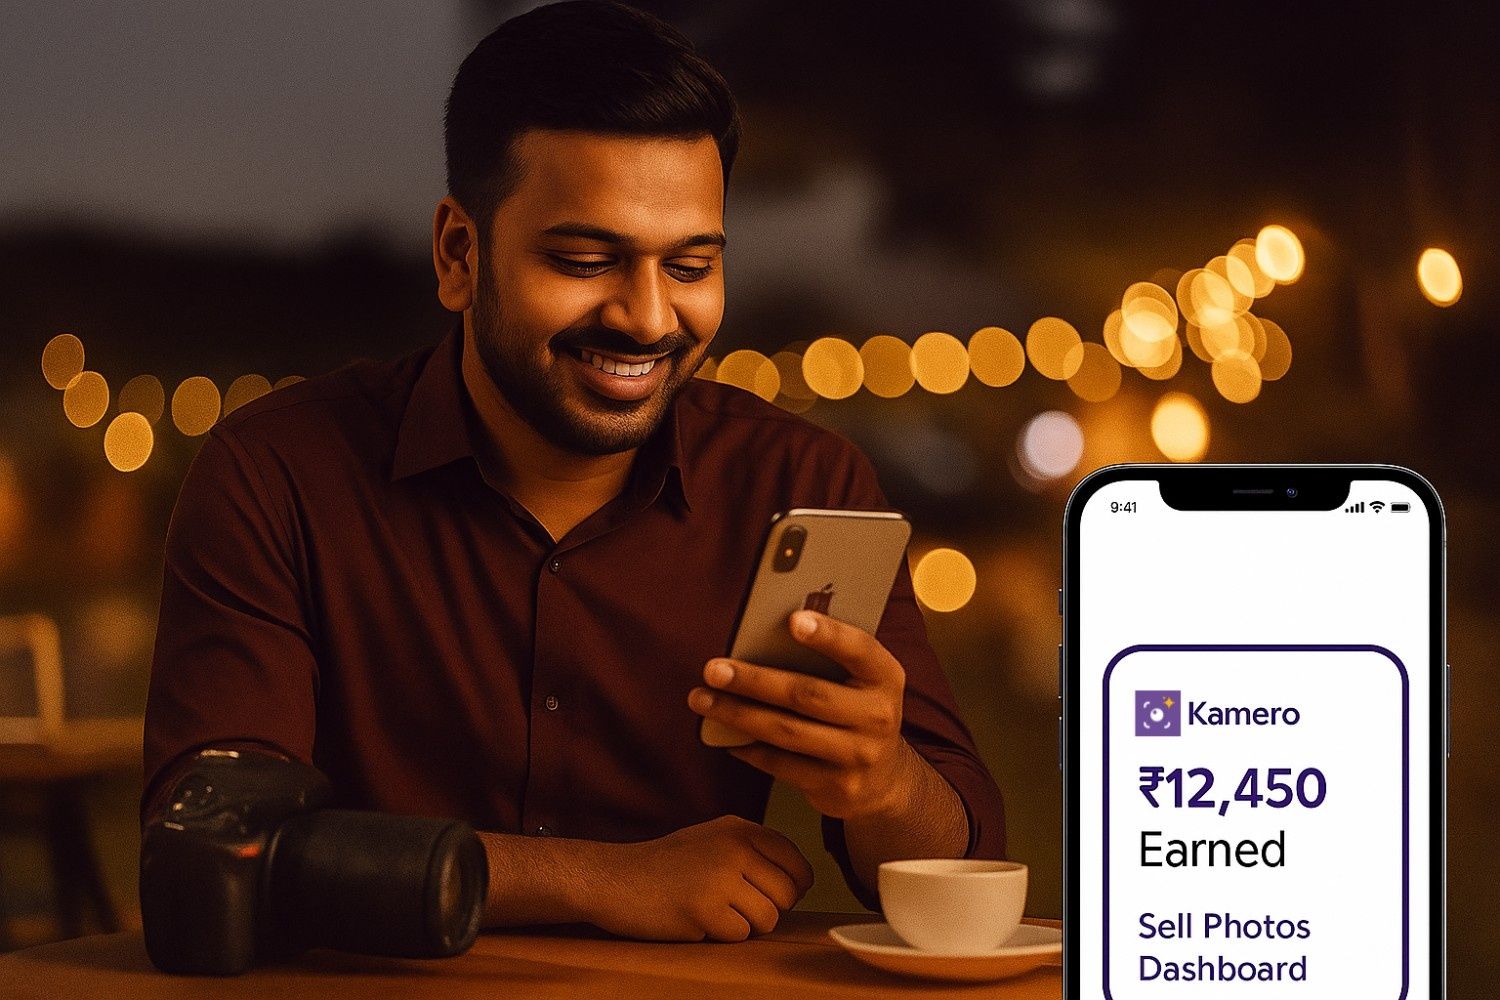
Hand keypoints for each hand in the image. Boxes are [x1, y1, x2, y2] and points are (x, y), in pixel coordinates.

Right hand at [588, 815, 813, 941]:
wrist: (613, 878)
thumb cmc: (666, 865)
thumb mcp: (713, 839)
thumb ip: (754, 851)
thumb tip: (802, 880)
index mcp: (741, 828)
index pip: (798, 864)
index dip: (792, 888)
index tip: (768, 894)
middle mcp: (735, 847)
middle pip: (788, 896)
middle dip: (767, 909)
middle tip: (734, 906)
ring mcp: (720, 876)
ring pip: (768, 919)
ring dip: (744, 925)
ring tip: (713, 910)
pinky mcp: (704, 908)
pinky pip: (739, 936)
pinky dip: (721, 935)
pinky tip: (696, 919)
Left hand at [688, 610, 914, 820]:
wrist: (883, 780)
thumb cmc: (857, 711)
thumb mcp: (860, 681)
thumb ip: (830, 658)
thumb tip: (766, 632)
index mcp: (885, 677)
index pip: (860, 650)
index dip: (829, 635)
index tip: (792, 620)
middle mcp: (878, 716)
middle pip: (807, 695)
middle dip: (754, 681)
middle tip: (713, 669)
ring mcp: (858, 756)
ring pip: (787, 732)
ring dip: (738, 714)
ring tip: (702, 699)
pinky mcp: (836, 787)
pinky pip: (782, 765)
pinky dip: (748, 748)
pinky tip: (723, 735)